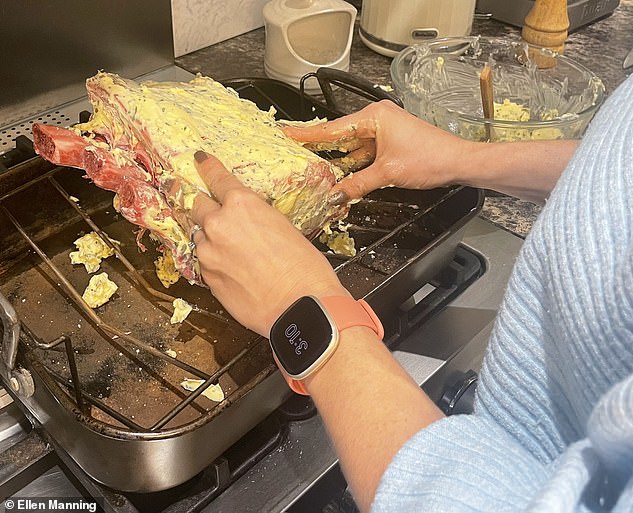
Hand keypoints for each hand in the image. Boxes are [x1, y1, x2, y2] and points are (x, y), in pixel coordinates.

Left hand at [189, 151, 348, 336]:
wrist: (299, 306)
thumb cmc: (304, 269)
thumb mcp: (285, 229)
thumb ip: (259, 220)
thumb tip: (251, 225)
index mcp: (242, 204)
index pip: (217, 178)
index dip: (207, 167)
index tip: (200, 161)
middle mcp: (219, 224)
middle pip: (196, 205)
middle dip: (197, 202)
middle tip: (190, 198)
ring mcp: (209, 253)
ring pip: (200, 238)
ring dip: (209, 239)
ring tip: (228, 249)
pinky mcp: (207, 279)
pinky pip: (205, 264)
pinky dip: (214, 263)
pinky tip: (233, 271)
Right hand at [281, 100, 476, 203]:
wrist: (459, 162)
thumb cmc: (430, 158)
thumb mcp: (388, 173)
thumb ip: (357, 184)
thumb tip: (334, 194)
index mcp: (373, 117)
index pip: (332, 128)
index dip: (307, 133)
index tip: (286, 133)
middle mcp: (376, 119)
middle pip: (339, 135)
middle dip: (318, 147)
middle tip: (293, 150)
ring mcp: (383, 131)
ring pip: (352, 147)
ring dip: (337, 160)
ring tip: (312, 167)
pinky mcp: (389, 143)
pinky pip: (364, 153)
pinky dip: (353, 165)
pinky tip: (339, 175)